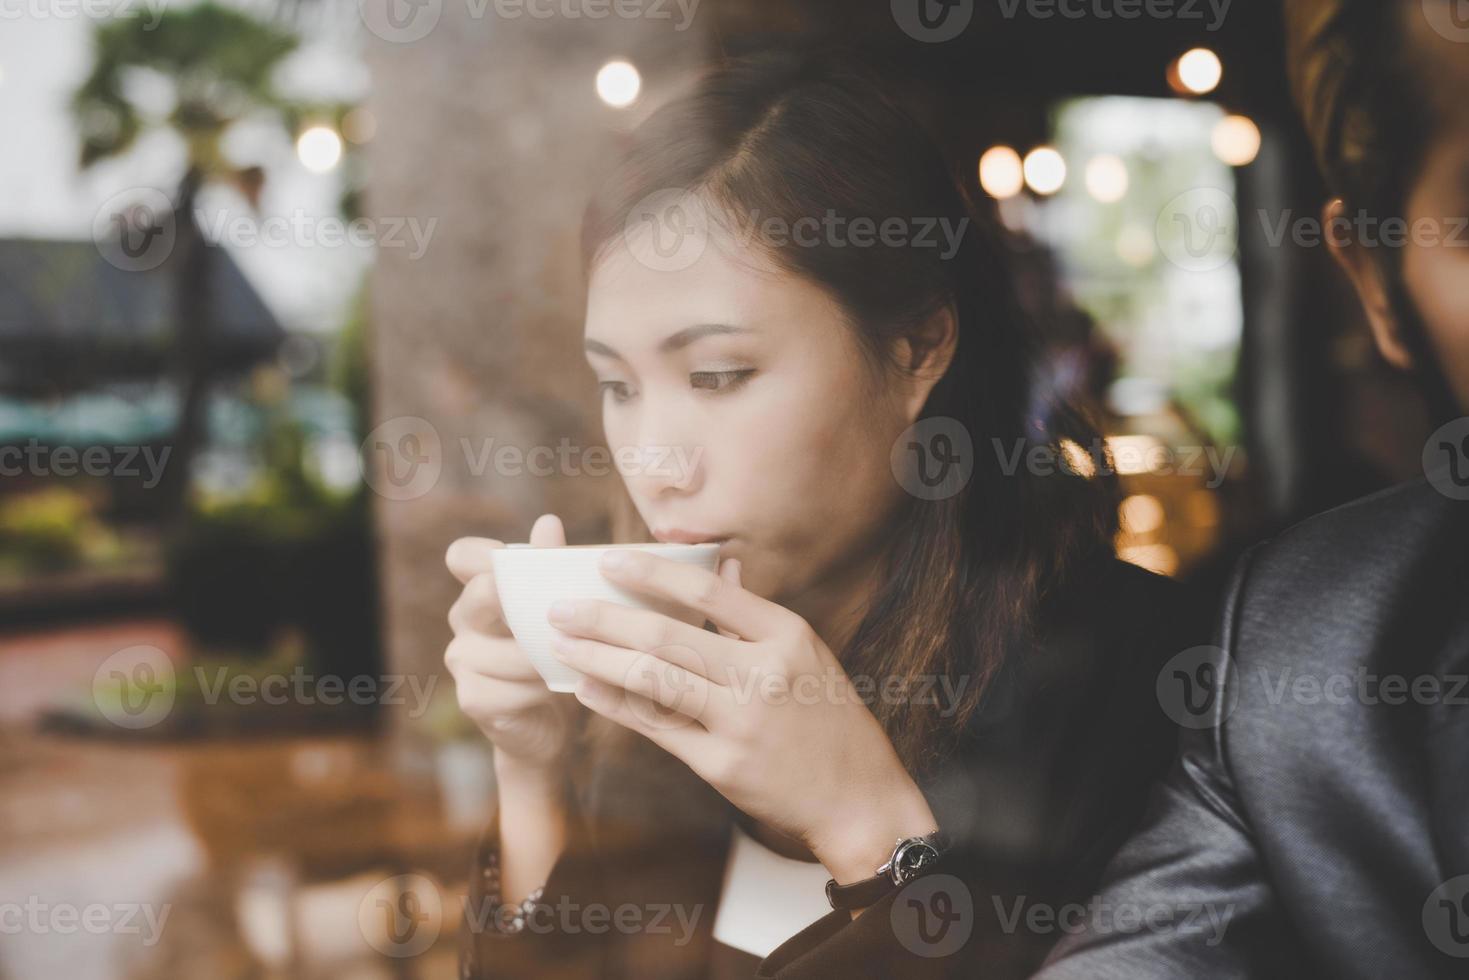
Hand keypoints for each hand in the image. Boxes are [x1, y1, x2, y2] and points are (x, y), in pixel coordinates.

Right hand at [444, 514, 581, 780]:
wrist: (543, 725)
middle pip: (483, 593)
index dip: (487, 553)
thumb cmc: (553, 654)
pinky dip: (543, 687)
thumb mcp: (557, 610)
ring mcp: (461, 660)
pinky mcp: (472, 697)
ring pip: (508, 648)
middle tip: (563, 617)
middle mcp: (461, 620)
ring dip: (548, 655)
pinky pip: (513, 687)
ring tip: (574, 658)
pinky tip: (559, 688)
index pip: (462, 554)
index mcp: (479, 589)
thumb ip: (551, 567)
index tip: (521, 565)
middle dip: (528, 603)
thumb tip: (547, 522)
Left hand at [545, 550, 937, 885]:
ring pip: (653, 680)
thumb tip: (722, 563)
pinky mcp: (722, 764)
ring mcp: (741, 722)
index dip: (651, 572)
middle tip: (561, 608)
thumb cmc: (827, 717)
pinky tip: (587, 688)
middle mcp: (763, 674)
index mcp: (785, 635)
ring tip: (561, 645)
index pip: (706, 590)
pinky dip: (615, 705)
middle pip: (667, 636)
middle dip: (604, 619)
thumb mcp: (806, 653)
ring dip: (598, 660)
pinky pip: (655, 727)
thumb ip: (754, 613)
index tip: (607, 560)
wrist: (854, 796)